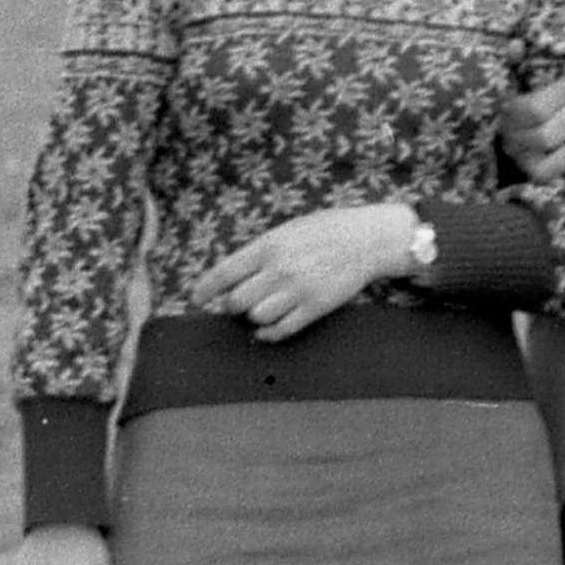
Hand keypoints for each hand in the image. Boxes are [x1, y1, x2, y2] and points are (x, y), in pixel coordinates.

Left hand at [193, 199, 427, 337]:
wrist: (367, 240)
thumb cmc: (325, 231)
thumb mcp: (287, 231)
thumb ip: (260, 253)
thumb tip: (232, 278)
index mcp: (268, 246)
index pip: (224, 272)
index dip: (205, 288)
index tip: (197, 298)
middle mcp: (279, 270)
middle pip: (236, 302)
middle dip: (232, 305)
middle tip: (237, 303)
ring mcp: (298, 291)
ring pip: (257, 318)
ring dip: (253, 317)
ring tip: (260, 310)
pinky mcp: (315, 308)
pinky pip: (282, 330)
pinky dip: (269, 334)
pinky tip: (267, 330)